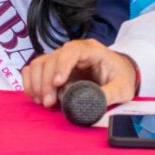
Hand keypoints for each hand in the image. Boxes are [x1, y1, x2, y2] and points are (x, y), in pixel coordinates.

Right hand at [21, 39, 137, 108]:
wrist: (119, 73)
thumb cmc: (121, 76)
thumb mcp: (123, 87)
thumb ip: (111, 93)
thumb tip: (94, 103)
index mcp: (91, 50)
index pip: (71, 50)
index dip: (62, 65)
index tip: (58, 83)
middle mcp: (72, 51)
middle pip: (51, 59)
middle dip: (46, 82)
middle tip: (49, 103)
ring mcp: (60, 59)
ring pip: (39, 63)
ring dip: (36, 83)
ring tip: (43, 102)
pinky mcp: (53, 68)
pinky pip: (34, 70)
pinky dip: (30, 82)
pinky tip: (36, 96)